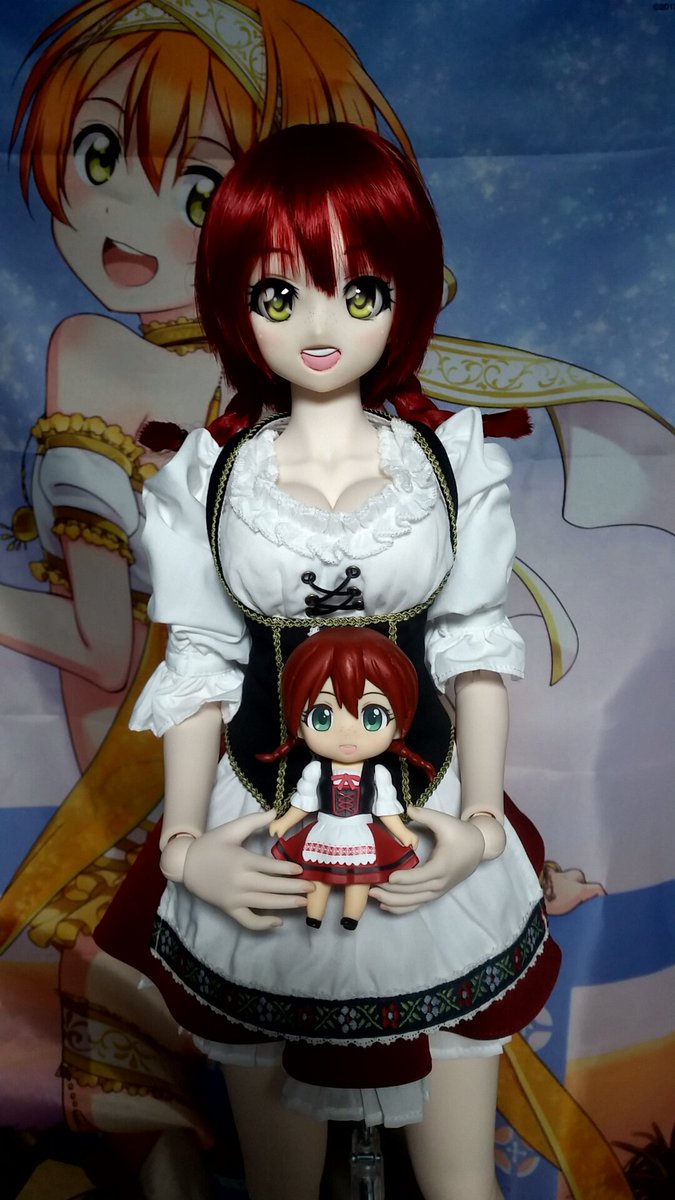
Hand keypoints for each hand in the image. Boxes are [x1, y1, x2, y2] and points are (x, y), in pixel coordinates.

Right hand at [182, 810, 312, 930]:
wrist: (185, 864)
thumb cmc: (210, 845)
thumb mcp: (230, 829)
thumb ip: (253, 821)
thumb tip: (274, 812)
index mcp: (241, 861)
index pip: (269, 867)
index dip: (286, 870)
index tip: (301, 870)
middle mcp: (240, 882)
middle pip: (272, 887)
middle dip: (294, 888)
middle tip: (312, 888)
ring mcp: (234, 898)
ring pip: (265, 904)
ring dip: (286, 904)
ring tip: (303, 903)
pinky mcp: (229, 909)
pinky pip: (248, 921)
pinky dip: (263, 924)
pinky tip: (278, 921)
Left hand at [369, 806, 484, 913]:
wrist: (479, 848)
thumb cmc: (461, 834)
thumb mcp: (445, 822)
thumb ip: (426, 816)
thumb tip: (407, 809)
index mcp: (442, 866)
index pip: (420, 877)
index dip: (404, 879)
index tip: (388, 877)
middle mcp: (440, 883)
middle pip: (413, 892)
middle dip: (391, 891)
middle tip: (371, 885)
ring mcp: (438, 891)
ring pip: (413, 902)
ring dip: (393, 902)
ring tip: (373, 896)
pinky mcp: (435, 894)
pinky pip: (417, 904)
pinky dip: (401, 908)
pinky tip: (385, 906)